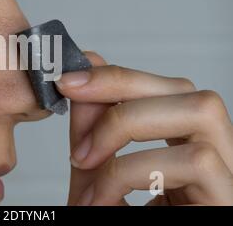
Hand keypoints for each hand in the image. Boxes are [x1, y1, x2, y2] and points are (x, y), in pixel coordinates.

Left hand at [58, 51, 232, 205]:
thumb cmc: (116, 222)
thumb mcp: (96, 174)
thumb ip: (92, 130)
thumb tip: (84, 77)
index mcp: (185, 147)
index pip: (166, 89)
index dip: (118, 75)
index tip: (69, 78)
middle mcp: (217, 157)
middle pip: (190, 90)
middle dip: (121, 86)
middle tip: (70, 98)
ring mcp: (230, 179)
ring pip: (200, 111)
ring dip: (124, 127)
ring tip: (83, 161)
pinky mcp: (229, 200)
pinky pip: (195, 161)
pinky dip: (132, 171)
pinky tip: (101, 200)